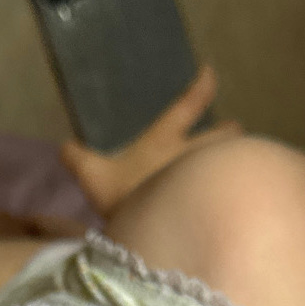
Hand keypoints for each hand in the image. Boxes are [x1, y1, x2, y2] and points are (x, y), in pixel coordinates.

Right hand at [59, 65, 241, 216]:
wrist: (161, 233)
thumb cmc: (128, 198)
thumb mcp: (93, 177)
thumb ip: (77, 159)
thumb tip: (64, 147)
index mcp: (164, 141)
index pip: (187, 106)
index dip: (201, 87)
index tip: (210, 72)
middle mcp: (195, 155)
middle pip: (223, 135)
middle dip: (228, 130)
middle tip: (231, 128)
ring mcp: (213, 179)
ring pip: (235, 158)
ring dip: (237, 156)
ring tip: (236, 160)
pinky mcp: (224, 202)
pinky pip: (239, 186)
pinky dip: (241, 184)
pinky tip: (237, 195)